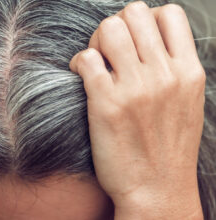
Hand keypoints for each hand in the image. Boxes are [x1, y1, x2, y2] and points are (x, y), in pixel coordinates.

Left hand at [70, 2, 204, 218]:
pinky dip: (79, 62)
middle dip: (117, 25)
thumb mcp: (186, 102)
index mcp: (189, 71)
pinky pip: (86, 59)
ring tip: (96, 61)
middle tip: (110, 50)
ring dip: (96, 40)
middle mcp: (164, 74)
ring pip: (109, 28)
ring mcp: (135, 88)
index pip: (169, 12)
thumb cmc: (168, 148)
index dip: (146, 18)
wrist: (157, 190)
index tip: (134, 39)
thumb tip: (146, 42)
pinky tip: (81, 76)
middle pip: (134, 12)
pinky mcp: (106, 103)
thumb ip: (173, 68)